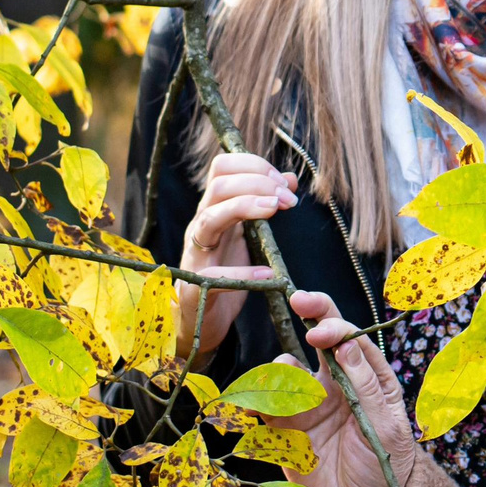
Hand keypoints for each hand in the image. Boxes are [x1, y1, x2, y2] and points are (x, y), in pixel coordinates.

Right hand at [173, 153, 298, 364]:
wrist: (201, 320)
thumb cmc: (225, 272)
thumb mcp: (248, 235)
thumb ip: (264, 206)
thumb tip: (289, 178)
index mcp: (213, 210)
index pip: (222, 167)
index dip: (254, 165)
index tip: (284, 183)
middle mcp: (200, 226)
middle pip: (218, 186)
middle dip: (257, 183)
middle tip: (288, 200)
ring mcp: (195, 255)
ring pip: (209, 218)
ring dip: (245, 208)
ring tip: (275, 211)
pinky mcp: (196, 287)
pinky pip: (214, 274)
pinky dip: (243, 273)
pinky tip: (268, 274)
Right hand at [272, 289, 416, 486]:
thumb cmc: (384, 472)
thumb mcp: (385, 428)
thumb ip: (366, 386)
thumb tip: (346, 343)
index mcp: (369, 379)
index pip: (353, 339)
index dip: (337, 325)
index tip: (321, 331)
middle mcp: (338, 383)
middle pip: (322, 337)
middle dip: (312, 313)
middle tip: (297, 299)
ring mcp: (309, 403)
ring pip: (289, 367)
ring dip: (284, 367)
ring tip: (285, 386)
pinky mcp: (284, 428)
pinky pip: (265, 404)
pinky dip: (257, 398)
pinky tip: (257, 405)